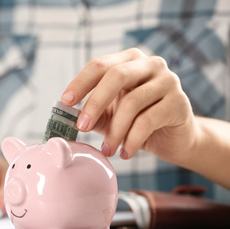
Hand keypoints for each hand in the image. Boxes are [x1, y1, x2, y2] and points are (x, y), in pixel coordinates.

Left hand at [61, 48, 196, 164]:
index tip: (65, 102)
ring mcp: (167, 81)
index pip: (100, 65)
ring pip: (131, 102)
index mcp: (129, 61)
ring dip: (114, 131)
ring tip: (107, 149)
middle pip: (116, 76)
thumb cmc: (139, 121)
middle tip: (81, 127)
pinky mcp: (178, 102)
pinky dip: (131, 140)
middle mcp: (150, 64)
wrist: (175, 138)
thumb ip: (93, 112)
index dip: (80, 83)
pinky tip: (125, 153)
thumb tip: (69, 116)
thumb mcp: (111, 115)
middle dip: (95, 103)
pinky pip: (147, 121)